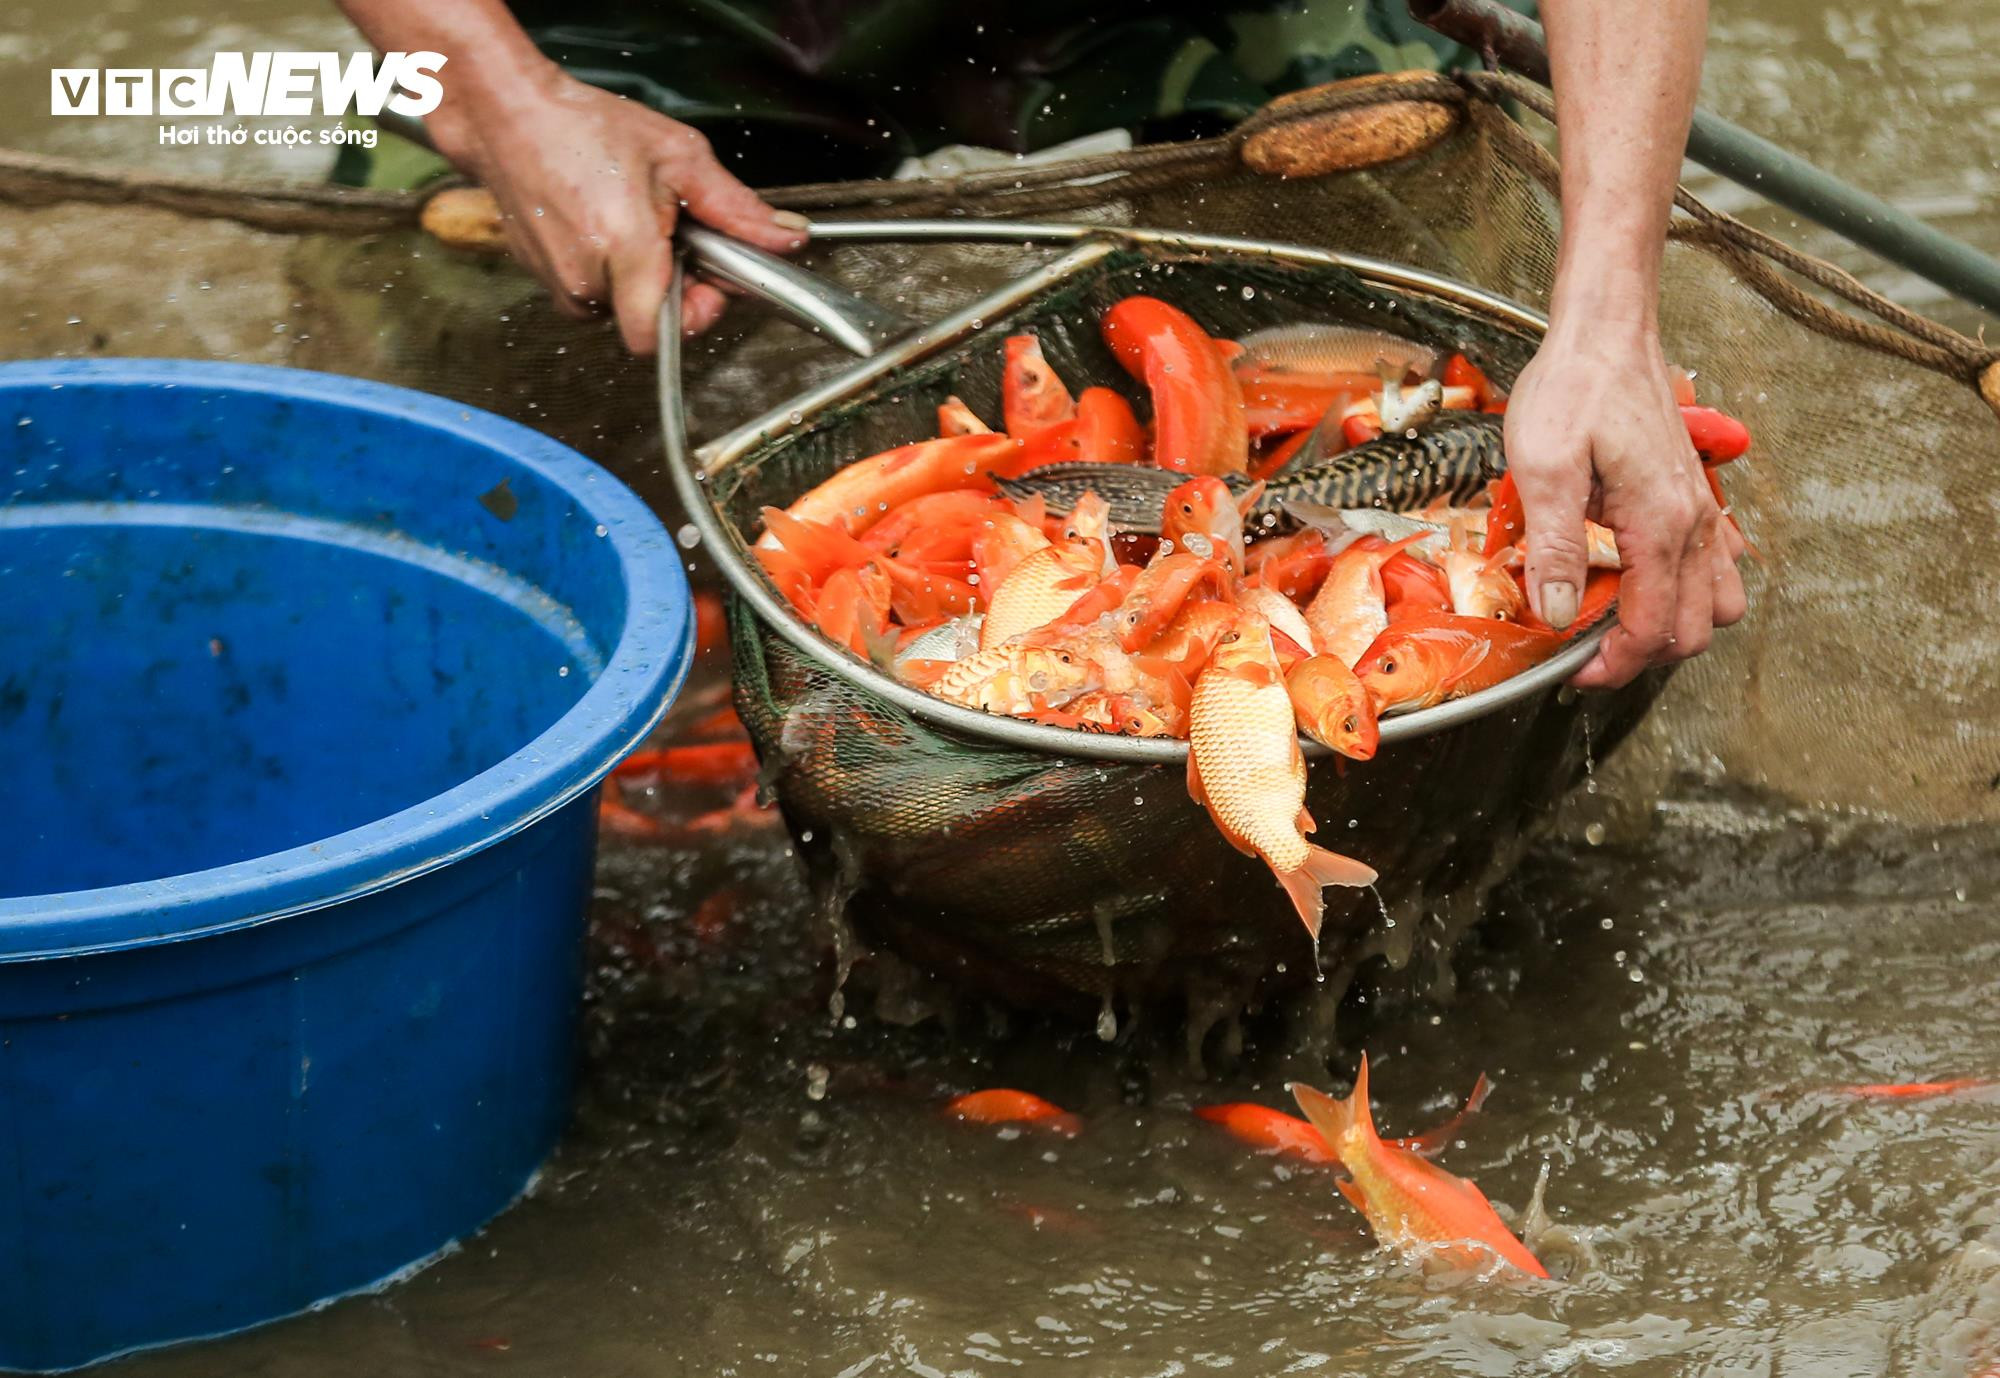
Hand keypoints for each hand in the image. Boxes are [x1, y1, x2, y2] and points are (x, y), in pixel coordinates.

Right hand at [427, 65, 806, 352]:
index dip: (694, 315)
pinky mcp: (539, 277)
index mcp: (624, 249)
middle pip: (647, 319)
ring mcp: (555, 281)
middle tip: (671, 232)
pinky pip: (589, 291)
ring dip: (637, 275)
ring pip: (618, 307)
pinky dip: (606, 267)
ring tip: (632, 219)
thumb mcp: (678, 157)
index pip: (660, 335)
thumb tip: (785, 238)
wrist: (507, 114)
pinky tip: (603, 222)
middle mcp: (585, 277)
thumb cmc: (584, 128)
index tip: (707, 280)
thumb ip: (735, 208)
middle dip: (672, 285)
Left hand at [1503, 322, 1746, 688]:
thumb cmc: (1575, 387)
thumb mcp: (1543, 467)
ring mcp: (1702, 511)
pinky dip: (1687, 589)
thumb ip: (1552, 546)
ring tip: (1613, 618)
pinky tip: (1639, 576)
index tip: (1571, 671)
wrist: (1608, 332)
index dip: (1612, 665)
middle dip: (1640, 655)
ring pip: (1716, 604)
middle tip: (1584, 652)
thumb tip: (1554, 613)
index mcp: (1660, 523)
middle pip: (1693, 631)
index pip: (1653, 629)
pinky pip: (1717, 566)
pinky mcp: (1695, 496)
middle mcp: (1695, 524)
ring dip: (1671, 625)